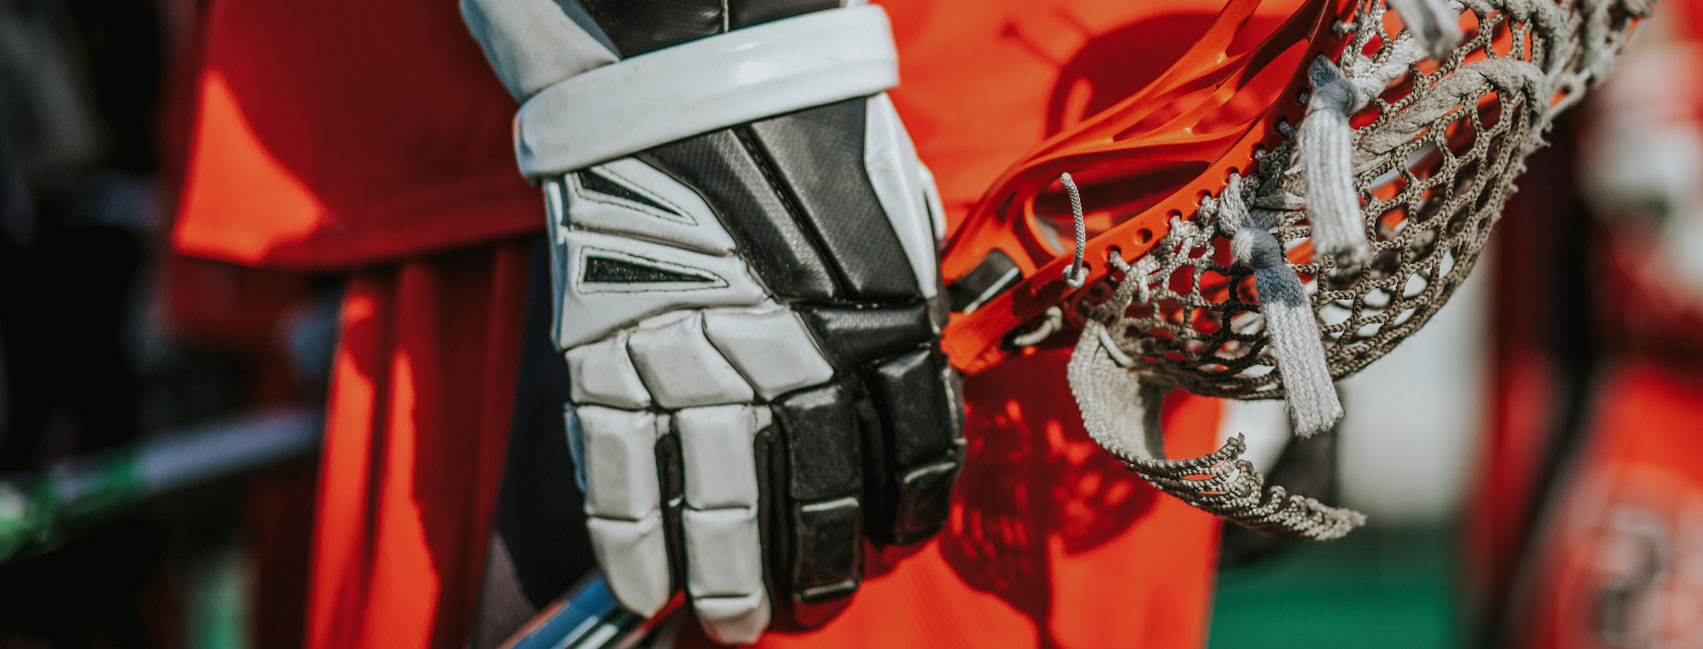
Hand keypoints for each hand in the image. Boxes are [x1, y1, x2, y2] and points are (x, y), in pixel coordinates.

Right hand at [459, 3, 964, 642]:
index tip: (887, 549)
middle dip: (815, 575)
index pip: (910, 461)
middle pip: (816, 503)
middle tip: (805, 612)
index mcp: (882, 322)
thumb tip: (911, 388)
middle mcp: (797, 356)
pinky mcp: (611, 348)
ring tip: (732, 626)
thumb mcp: (894, 220)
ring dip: (729, 582)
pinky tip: (646, 593)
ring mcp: (699, 357)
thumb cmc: (806, 138)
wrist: (691, 67)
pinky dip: (631, 542)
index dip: (901, 523)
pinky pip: (620, 470)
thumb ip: (902, 311)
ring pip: (720, 503)